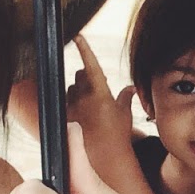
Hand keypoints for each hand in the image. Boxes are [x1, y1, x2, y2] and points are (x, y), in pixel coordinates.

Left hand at [66, 35, 136, 181]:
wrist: (105, 157)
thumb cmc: (119, 135)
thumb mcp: (124, 115)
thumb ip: (126, 98)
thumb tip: (130, 88)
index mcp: (100, 92)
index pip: (90, 64)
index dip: (84, 48)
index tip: (78, 36)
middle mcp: (83, 97)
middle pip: (80, 74)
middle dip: (86, 77)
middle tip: (96, 88)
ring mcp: (71, 106)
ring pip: (71, 88)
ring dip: (78, 91)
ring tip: (90, 106)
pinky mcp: (64, 116)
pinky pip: (66, 103)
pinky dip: (73, 105)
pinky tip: (82, 116)